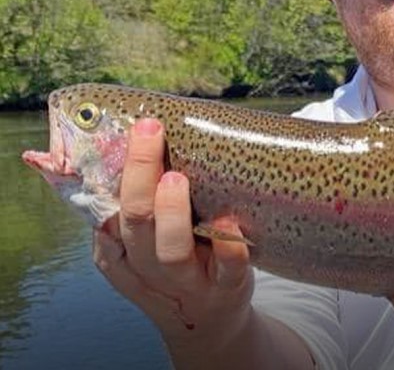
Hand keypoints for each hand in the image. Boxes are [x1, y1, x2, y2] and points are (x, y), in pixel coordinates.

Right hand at [93, 117, 253, 355]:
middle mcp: (150, 267)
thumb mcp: (144, 244)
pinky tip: (228, 223)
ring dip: (171, 213)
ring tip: (175, 178)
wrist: (208, 321)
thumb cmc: (174, 265)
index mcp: (123, 250)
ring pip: (170, 251)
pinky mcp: (227, 287)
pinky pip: (227, 270)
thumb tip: (136, 139)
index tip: (128, 129)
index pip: (107, 211)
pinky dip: (227, 247)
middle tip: (150, 132)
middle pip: (135, 223)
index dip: (113, 173)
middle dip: (140, 175)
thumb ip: (135, 206)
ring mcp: (189, 280)